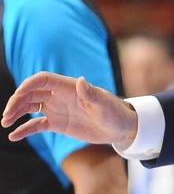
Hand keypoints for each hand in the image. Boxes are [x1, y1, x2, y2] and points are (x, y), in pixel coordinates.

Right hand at [1, 71, 137, 148]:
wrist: (120, 127)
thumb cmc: (114, 112)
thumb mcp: (104, 104)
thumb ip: (91, 93)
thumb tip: (81, 80)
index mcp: (70, 87)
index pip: (44, 79)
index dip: (28, 84)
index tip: (17, 95)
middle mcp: (61, 95)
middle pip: (33, 92)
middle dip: (17, 100)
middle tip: (6, 116)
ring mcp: (58, 109)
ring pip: (31, 106)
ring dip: (17, 112)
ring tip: (5, 123)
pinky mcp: (58, 123)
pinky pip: (36, 124)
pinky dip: (24, 129)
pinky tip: (14, 135)